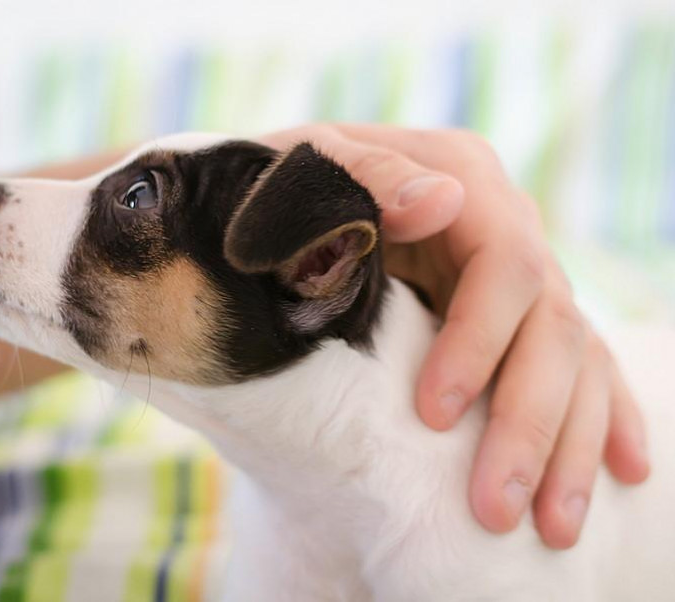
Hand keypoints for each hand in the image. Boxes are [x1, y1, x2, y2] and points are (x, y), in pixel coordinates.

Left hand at [260, 124, 649, 548]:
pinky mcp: (515, 314)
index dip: (480, 342)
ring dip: (568, 445)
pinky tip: (623, 471)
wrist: (284, 205)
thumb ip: (365, 176)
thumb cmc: (288, 189)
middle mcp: (504, 225)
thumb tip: (437, 203)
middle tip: (494, 507)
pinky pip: (580, 366)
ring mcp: (517, 273)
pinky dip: (602, 419)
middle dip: (527, 422)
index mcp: (461, 178)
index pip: (505, 265)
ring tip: (554, 526)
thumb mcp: (309, 168)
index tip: (433, 413)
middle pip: (550, 325)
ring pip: (574, 360)